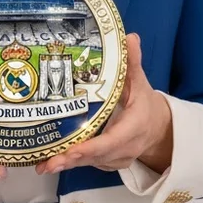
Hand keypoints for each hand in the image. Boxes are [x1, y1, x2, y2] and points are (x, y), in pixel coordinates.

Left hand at [34, 33, 172, 174]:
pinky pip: (90, 165)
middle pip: (97, 156)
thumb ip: (133, 62)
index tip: (72, 150)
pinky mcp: (109, 163)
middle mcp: (126, 148)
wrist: (159, 127)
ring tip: (43, 165)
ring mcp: (118, 159)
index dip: (91, 147)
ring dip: (67, 164)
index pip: (113, 141)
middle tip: (48, 162)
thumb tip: (130, 38)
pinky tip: (51, 161)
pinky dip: (72, 163)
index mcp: (134, 127)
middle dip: (71, 159)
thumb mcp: (140, 82)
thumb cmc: (144, 103)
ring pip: (91, 163)